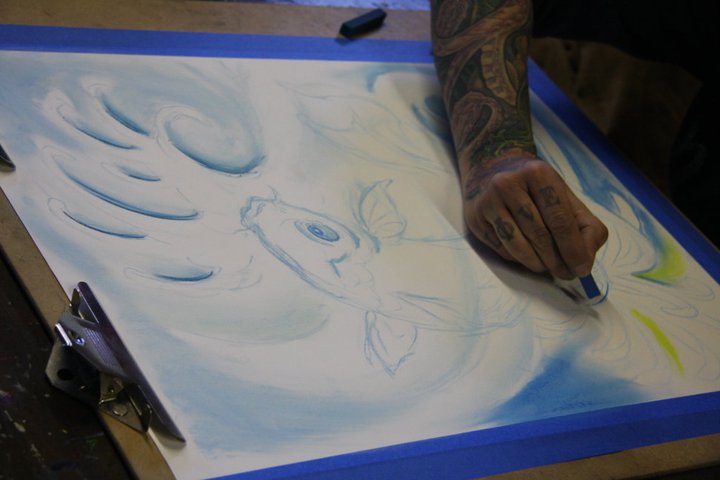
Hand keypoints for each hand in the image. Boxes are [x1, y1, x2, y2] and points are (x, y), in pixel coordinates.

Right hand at [463, 153, 607, 279]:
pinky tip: (525, 253)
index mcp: (538, 174)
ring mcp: (488, 201)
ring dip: (536, 264)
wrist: (492, 169)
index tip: (581, 269)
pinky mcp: (475, 217)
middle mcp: (509, 183)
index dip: (573, 248)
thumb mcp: (565, 197)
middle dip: (556, 261)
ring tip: (546, 266)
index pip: (559, 219)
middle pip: (538, 235)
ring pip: (517, 246)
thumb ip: (585, 228)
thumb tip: (583, 264)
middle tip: (565, 273)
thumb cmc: (536, 189)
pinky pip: (501, 249)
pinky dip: (517, 258)